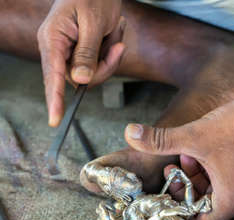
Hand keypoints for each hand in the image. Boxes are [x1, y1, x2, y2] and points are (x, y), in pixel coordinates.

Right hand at [37, 0, 124, 126]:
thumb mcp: (93, 23)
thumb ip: (87, 53)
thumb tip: (80, 80)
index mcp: (53, 39)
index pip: (51, 76)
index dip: (54, 100)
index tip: (56, 120)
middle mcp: (58, 48)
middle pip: (81, 78)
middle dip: (105, 66)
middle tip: (118, 45)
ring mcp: (70, 52)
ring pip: (94, 73)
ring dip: (111, 56)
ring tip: (115, 30)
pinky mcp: (83, 52)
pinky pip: (100, 64)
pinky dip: (112, 52)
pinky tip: (115, 32)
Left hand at [124, 97, 233, 219]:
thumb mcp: (194, 135)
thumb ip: (160, 139)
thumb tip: (128, 131)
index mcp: (231, 201)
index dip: (180, 212)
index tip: (166, 197)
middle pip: (206, 206)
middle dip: (185, 188)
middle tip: (173, 170)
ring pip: (216, 191)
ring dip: (197, 176)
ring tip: (186, 155)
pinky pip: (228, 181)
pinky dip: (212, 170)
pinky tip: (202, 149)